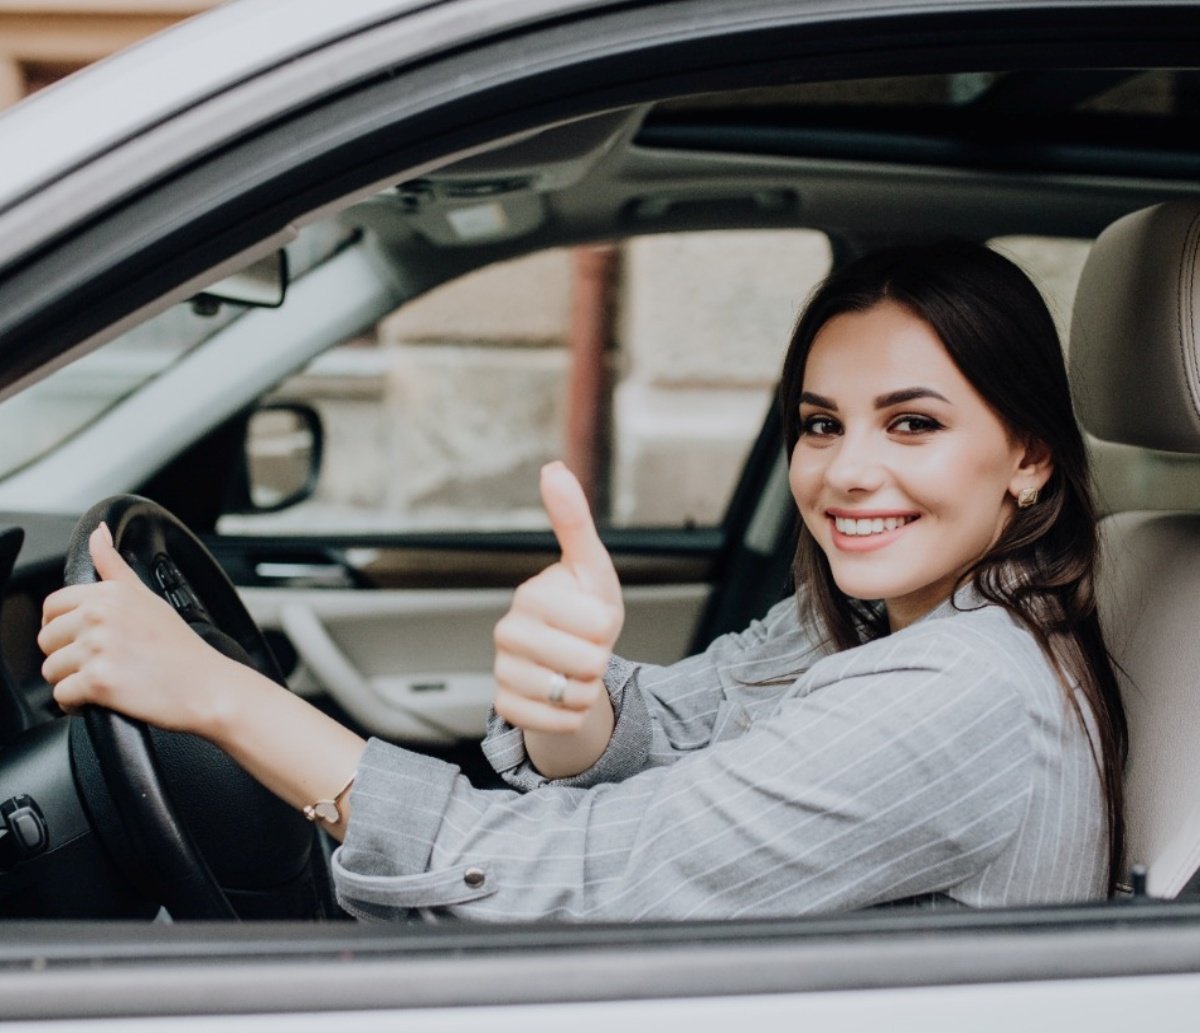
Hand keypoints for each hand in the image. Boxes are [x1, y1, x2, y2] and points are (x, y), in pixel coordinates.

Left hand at [38, 523, 235, 734]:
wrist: (207, 687)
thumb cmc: (181, 647)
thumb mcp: (148, 597)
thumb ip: (114, 565)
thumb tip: (97, 533)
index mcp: (108, 594)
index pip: (52, 607)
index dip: (63, 628)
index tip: (82, 640)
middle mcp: (99, 616)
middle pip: (47, 640)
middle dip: (67, 657)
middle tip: (102, 663)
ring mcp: (98, 649)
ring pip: (51, 670)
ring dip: (72, 682)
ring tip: (104, 681)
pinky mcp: (98, 681)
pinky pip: (61, 696)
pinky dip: (77, 704)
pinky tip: (101, 699)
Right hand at [492, 462, 623, 736]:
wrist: (571, 662)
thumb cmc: (583, 608)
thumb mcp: (590, 566)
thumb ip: (574, 520)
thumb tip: (552, 467)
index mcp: (530, 595)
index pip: (595, 623)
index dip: (607, 625)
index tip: (594, 617)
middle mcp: (507, 631)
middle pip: (587, 662)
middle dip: (601, 661)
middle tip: (586, 648)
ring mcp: (502, 670)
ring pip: (572, 696)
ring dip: (588, 689)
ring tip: (574, 671)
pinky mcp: (505, 707)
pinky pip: (558, 723)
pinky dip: (573, 718)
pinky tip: (562, 697)